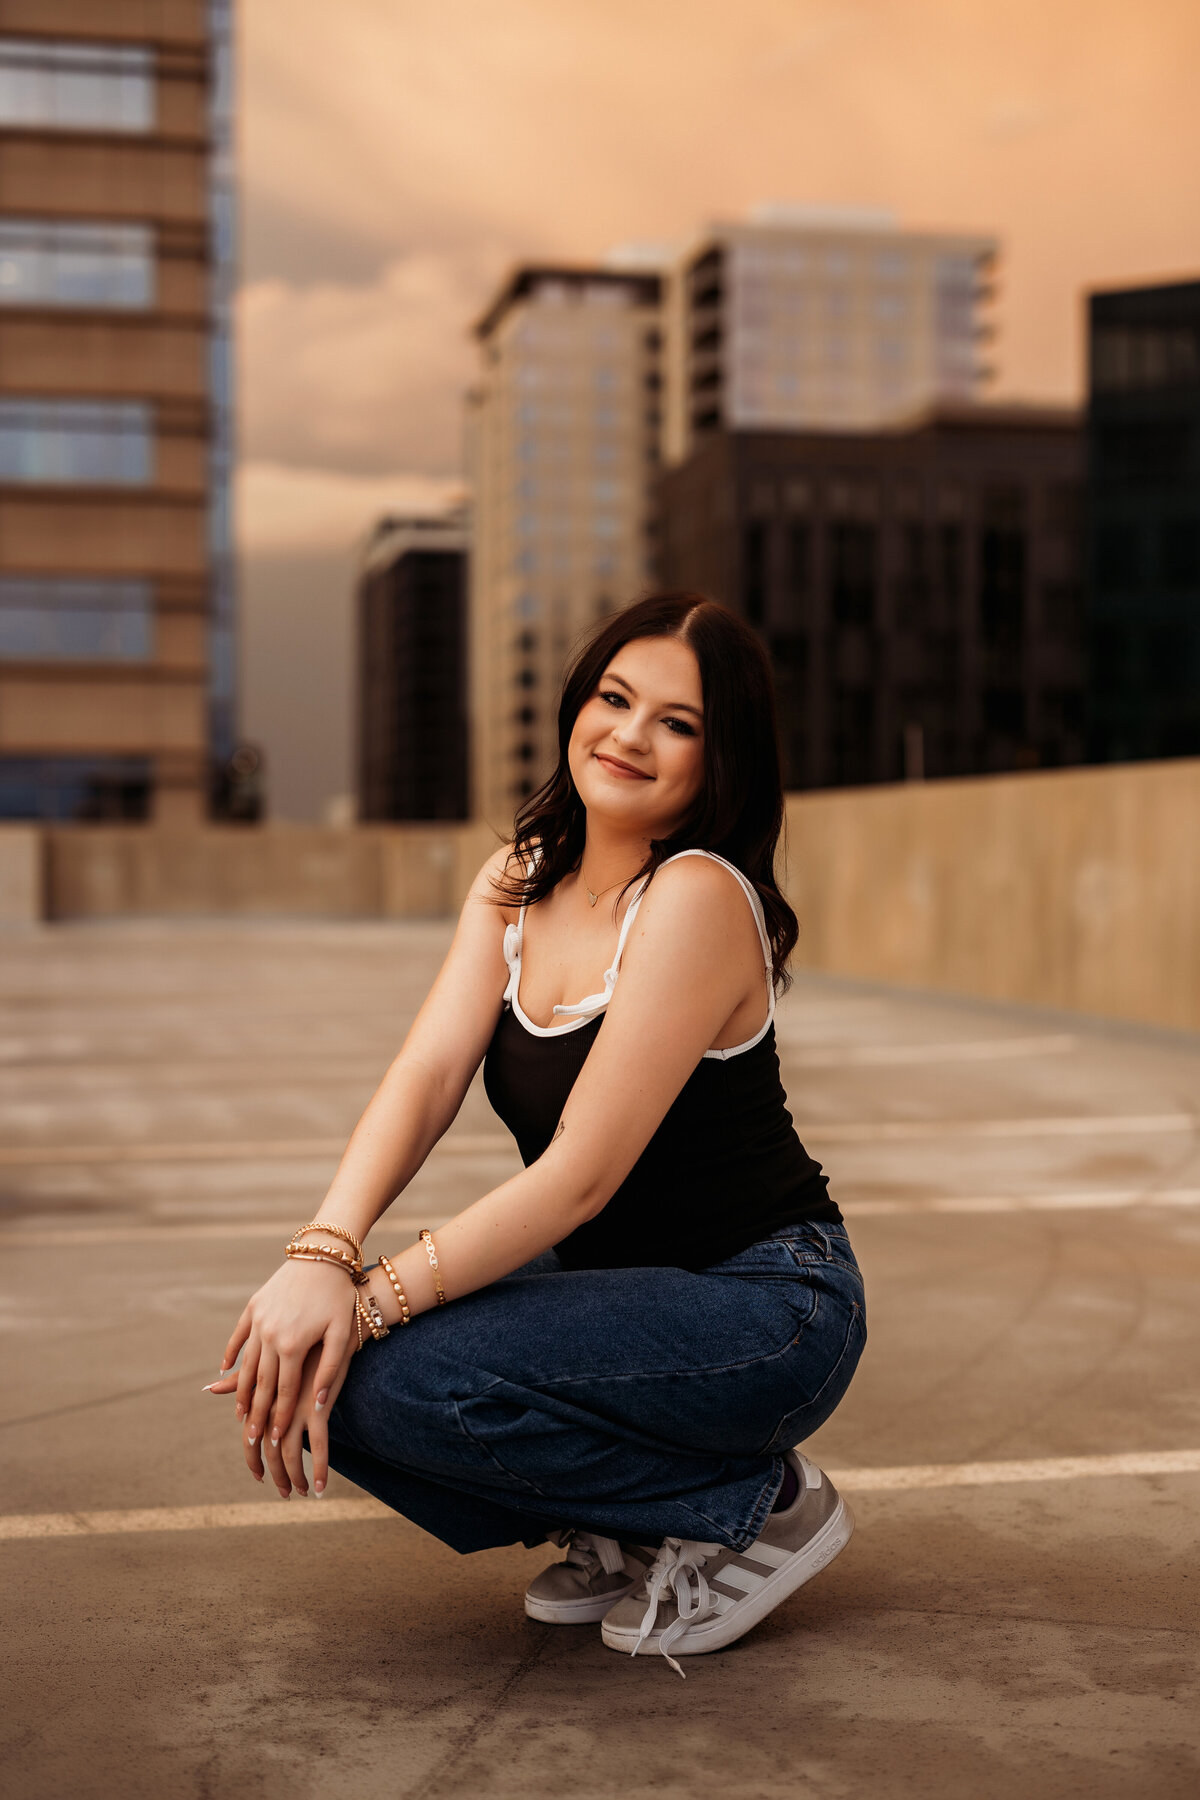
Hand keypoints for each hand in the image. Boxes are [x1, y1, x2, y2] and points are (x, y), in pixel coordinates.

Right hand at [205, 1258, 356, 1456]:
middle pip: (260, 1383)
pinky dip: (230, 1354)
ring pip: (246, 1363)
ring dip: (240, 1389)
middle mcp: (269, 1335)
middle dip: (255, 1413)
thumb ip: (329, 1370)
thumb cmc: (339, 1296)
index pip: (284, 1390)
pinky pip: (239, 1336)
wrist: (324, 1254)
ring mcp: (259, 1320)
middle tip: (250, 1438)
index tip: (273, 1439)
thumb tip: (318, 1404)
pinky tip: (224, 1370)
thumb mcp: (341, 1334)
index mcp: (292, 1345)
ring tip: (238, 1412)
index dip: (279, 1417)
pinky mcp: (254, 1305)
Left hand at [258, 1335, 356, 1498]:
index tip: (259, 1475)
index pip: (251, 1435)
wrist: (332, 1325)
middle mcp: (275, 1403)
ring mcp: (295, 1406)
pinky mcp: (319, 1407)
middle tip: (281, 1492)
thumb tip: (208, 1386)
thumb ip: (243, 1379)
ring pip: (289, 1453)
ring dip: (294, 1477)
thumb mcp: (272, 1363)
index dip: (253, 1458)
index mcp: (263, 1394)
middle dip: (274, 1474)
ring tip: (301, 1492)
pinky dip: (318, 1470)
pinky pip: (320, 1447)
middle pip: (267, 1449)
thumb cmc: (302, 1342)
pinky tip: (320, 1487)